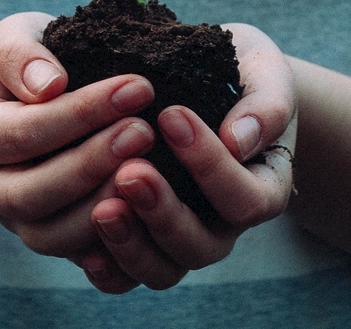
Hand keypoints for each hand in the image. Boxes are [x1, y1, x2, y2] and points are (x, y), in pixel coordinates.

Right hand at [0, 12, 157, 260]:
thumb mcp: (13, 38)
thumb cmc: (25, 63)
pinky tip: (150, 210)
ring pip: (53, 236)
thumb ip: (21, 54)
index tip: (138, 87)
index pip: (23, 132)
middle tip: (145, 130)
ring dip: (105, 205)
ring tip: (152, 169)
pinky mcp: (49, 240)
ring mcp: (14, 222)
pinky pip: (79, 258)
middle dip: (93, 163)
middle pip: (33, 193)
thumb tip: (50, 84)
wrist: (22, 100)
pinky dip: (114, 243)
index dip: (81, 113)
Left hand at [84, 23, 296, 292]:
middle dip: (163, 212)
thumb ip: (265, 104)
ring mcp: (181, 239)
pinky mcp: (142, 243)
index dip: (210, 166)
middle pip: (201, 246)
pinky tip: (85, 246)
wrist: (209, 79)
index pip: (246, 199)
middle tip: (130, 170)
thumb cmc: (242, 72)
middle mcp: (224, 225)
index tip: (172, 115)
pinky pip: (126, 278)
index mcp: (263, 187)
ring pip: (162, 270)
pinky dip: (108, 268)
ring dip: (131, 244)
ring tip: (102, 207)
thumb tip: (238, 140)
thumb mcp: (264, 72)